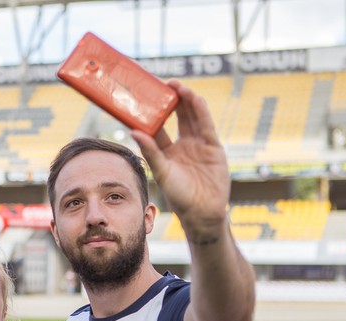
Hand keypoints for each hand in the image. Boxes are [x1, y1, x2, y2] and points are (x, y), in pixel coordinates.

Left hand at [131, 81, 230, 237]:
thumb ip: (150, 151)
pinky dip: (201, 112)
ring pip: (192, 118)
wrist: (202, 211)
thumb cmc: (178, 196)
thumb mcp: (161, 172)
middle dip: (173, 100)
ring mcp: (198, 145)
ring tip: (179, 87)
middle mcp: (182, 145)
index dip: (154, 112)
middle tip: (166, 84)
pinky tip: (195, 99)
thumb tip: (133, 132)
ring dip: (187, 102)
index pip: (159, 126)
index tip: (147, 96)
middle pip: (177, 117)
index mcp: (166, 151)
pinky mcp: (213, 148)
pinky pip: (206, 126)